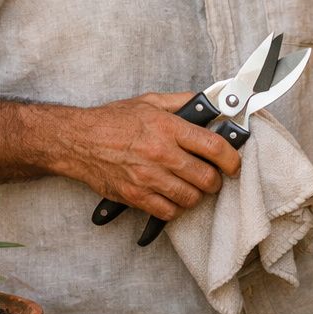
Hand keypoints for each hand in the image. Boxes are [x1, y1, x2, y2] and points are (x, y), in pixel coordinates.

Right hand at [66, 92, 242, 220]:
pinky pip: (168, 212)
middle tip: (213, 177)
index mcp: (168, 128)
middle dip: (216, 180)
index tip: (234, 163)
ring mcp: (148, 178)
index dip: (231, 159)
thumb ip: (181, 102)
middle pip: (206, 178)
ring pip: (190, 198)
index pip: (213, 147)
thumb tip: (206, 103)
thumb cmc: (112, 120)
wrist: (78, 140)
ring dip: (197, 195)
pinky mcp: (136, 196)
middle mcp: (161, 154)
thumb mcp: (149, 101)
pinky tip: (173, 197)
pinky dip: (176, 208)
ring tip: (193, 187)